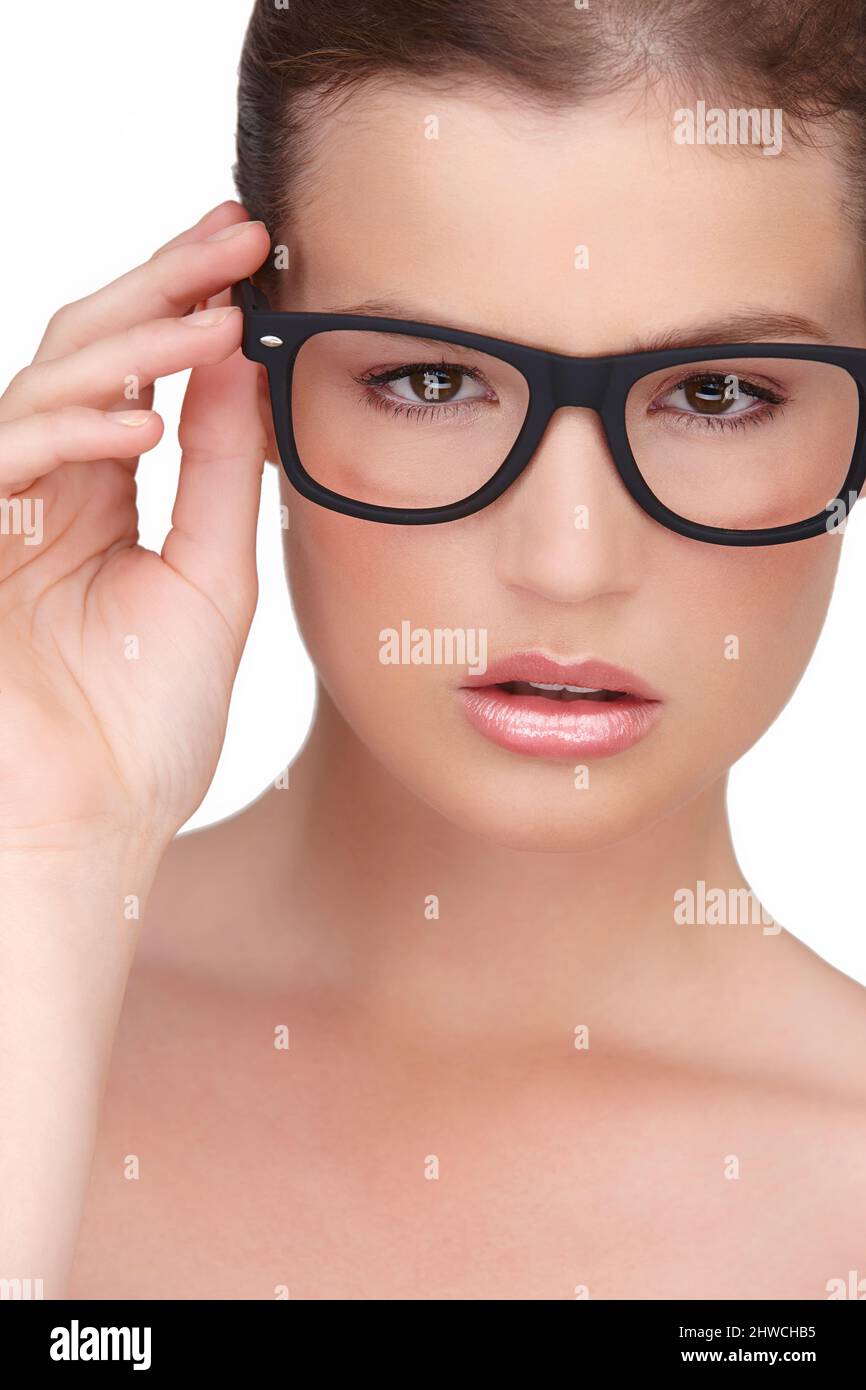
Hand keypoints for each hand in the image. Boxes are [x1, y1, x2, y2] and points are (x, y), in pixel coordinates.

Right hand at [0, 201, 272, 852]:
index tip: (256, 250)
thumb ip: (217, 472)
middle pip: (84, 356)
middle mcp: (35, 492)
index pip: (132, 375)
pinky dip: (69, 432)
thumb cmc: (141, 733)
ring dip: (128, 346)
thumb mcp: (208, 582)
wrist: (87, 835)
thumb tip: (242, 362)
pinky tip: (144, 423)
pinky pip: (2, 459)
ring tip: (215, 320)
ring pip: (40, 389)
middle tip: (237, 233)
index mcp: (92, 501)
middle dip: (159, 286)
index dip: (185, 304)